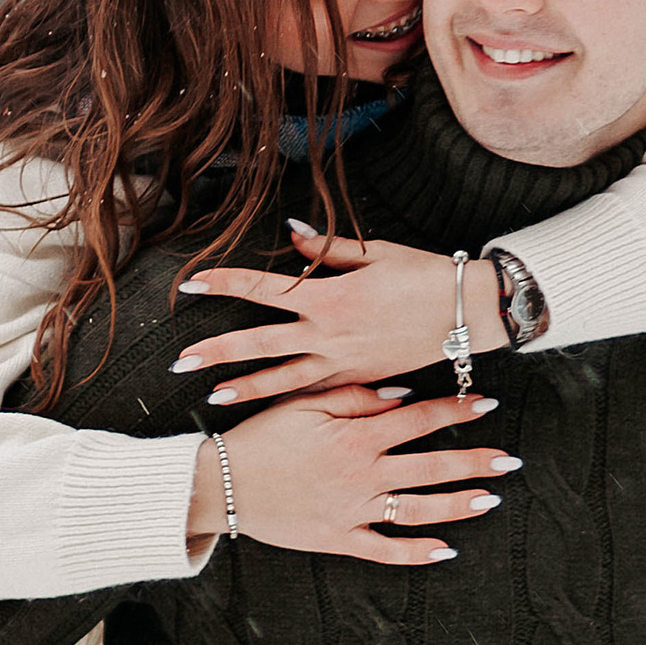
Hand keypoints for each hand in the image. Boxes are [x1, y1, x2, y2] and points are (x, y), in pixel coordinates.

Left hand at [175, 232, 512, 404]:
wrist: (465, 312)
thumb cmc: (423, 275)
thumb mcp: (375, 253)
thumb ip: (328, 251)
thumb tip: (292, 236)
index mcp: (328, 297)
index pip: (263, 288)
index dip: (225, 282)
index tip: (192, 284)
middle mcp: (328, 333)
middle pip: (260, 343)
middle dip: (217, 351)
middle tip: (180, 360)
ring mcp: (343, 361)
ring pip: (284, 378)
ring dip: (246, 387)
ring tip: (213, 396)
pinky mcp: (361, 378)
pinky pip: (318, 392)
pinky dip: (290, 400)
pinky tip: (269, 407)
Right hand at [191, 385, 517, 567]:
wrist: (224, 483)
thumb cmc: (262, 436)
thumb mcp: (304, 401)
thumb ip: (356, 397)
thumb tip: (402, 396)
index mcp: (357, 435)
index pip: (419, 419)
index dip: (456, 410)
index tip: (487, 404)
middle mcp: (364, 474)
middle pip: (431, 466)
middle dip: (475, 462)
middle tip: (510, 461)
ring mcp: (354, 510)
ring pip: (418, 510)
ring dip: (457, 505)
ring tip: (490, 500)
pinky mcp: (339, 539)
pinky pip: (384, 550)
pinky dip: (416, 553)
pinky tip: (446, 551)